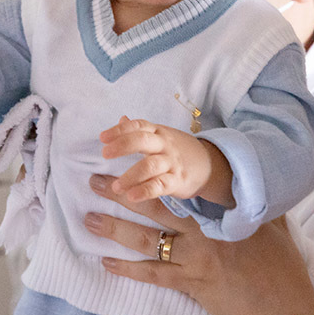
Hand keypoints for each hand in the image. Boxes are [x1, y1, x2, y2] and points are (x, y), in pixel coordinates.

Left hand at [86, 175, 313, 314]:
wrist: (279, 307)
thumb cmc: (280, 265)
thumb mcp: (274, 225)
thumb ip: (255, 205)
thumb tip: (253, 185)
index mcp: (220, 214)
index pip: (181, 188)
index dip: (153, 173)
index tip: (131, 159)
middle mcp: (203, 232)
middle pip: (154, 208)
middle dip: (121, 193)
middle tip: (94, 181)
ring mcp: (194, 259)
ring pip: (147, 241)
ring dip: (115, 229)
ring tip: (89, 219)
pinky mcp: (190, 284)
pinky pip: (152, 275)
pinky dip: (128, 269)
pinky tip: (107, 262)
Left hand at [99, 116, 230, 203]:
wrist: (210, 164)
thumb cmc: (179, 150)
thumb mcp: (161, 136)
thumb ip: (140, 130)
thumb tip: (121, 118)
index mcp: (158, 133)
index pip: (139, 126)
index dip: (120, 130)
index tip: (102, 137)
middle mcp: (164, 145)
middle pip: (143, 140)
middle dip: (123, 145)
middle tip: (105, 153)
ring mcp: (171, 163)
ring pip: (150, 166)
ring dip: (131, 176)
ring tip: (116, 187)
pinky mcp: (177, 181)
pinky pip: (160, 185)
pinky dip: (145, 191)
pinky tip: (132, 196)